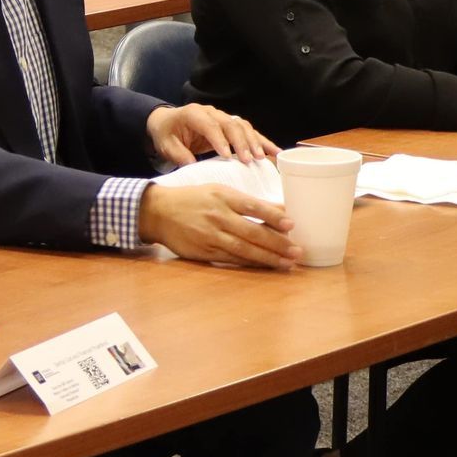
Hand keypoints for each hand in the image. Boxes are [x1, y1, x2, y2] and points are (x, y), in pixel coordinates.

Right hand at [137, 179, 302, 269]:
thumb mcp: (218, 191)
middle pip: (253, 233)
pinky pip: (232, 259)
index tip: (292, 224)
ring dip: (268, 258)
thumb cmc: (192, 199)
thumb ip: (246, 201)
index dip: (274, 216)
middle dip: (278, 244)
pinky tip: (265, 265)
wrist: (158, 212)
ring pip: (244, 250)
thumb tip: (278, 209)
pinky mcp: (204, 251)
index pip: (254, 207)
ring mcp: (210, 236)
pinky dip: (250, 263)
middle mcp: (218, 216)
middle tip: (298, 251)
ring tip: (287, 263)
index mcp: (223, 197)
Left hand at [145, 102, 277, 166]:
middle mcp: (211, 112)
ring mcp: (223, 117)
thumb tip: (193, 166)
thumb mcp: (167, 145)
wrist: (168, 122)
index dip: (219, 140)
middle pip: (230, 124)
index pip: (210, 126)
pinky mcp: (230, 125)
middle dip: (241, 142)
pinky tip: (274, 151)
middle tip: (248, 160)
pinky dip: (261, 141)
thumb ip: (179, 155)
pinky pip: (248, 131)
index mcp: (193, 114)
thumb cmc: (167, 134)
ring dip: (254, 141)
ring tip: (262, 157)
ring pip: (243, 126)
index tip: (227, 156)